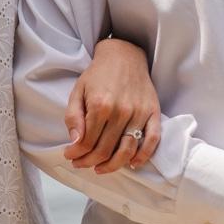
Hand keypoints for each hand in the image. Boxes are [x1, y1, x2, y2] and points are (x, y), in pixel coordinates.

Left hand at [64, 37, 160, 172]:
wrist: (124, 55)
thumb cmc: (98, 74)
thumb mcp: (77, 91)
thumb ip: (73, 117)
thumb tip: (74, 142)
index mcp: (100, 105)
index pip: (86, 142)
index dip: (76, 153)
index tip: (70, 155)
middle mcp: (121, 111)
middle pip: (105, 150)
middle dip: (89, 162)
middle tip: (81, 163)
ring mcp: (139, 113)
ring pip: (127, 150)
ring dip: (112, 165)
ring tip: (100, 168)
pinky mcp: (153, 112)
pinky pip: (152, 140)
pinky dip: (143, 156)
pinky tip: (132, 163)